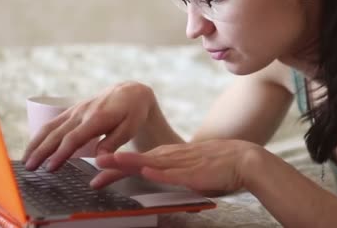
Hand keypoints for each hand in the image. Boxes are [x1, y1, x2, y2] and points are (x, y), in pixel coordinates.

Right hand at [22, 81, 155, 170]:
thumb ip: (113, 143)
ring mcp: (75, 110)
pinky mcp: (72, 110)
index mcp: (96, 118)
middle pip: (56, 134)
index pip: (73, 138)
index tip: (50, 167)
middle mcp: (82, 113)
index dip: (60, 153)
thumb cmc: (132, 112)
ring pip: (50, 127)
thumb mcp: (130, 128)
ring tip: (25, 160)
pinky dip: (40, 135)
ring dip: (35, 143)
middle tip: (29, 168)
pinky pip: (53, 123)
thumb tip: (98, 159)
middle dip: (41, 151)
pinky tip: (33, 146)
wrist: (130, 91)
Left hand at [90, 140, 259, 194]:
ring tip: (110, 163)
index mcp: (168, 157)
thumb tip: (155, 178)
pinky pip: (174, 173)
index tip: (97, 172)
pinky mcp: (194, 173)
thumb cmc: (217, 166)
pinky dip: (160, 172)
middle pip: (137, 161)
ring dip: (129, 162)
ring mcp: (181, 164)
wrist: (243, 159)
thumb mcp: (188, 169)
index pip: (136, 161)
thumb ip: (172, 173)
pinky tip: (147, 172)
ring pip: (150, 162)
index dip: (115, 166)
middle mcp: (170, 157)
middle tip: (93, 168)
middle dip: (114, 165)